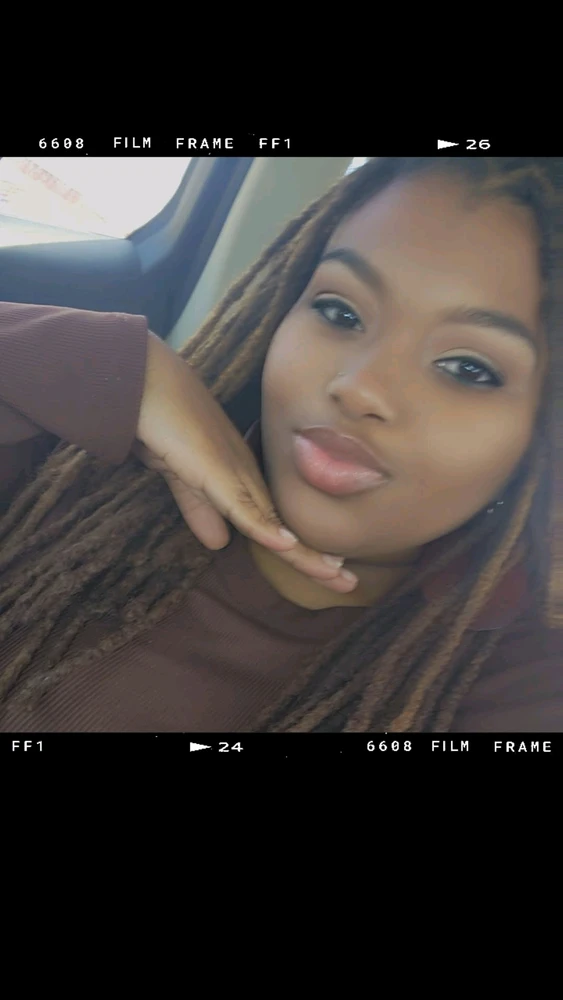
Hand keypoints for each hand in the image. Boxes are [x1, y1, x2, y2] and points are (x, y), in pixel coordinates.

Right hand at [133, 333, 356, 592]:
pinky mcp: (214, 470)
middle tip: (349, 583)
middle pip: (286, 526)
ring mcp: (234, 471)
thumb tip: (220, 543)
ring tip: (336, 574)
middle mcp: (247, 476)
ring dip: (305, 552)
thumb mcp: (185, 480)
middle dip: (318, 557)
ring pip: (275, 522)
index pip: (277, 523)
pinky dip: (265, 528)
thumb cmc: (166, 425)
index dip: (303, 550)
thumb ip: (202, 510)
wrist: (147, 385)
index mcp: (242, 479)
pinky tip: (287, 547)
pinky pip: (243, 505)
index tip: (330, 571)